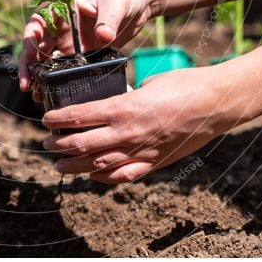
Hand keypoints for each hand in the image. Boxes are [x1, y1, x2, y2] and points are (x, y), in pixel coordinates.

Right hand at [18, 0, 153, 97]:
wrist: (140, 2)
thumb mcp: (115, 4)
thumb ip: (108, 19)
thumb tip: (103, 36)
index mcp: (64, 9)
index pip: (40, 21)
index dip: (31, 37)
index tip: (30, 54)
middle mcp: (63, 26)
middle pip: (38, 45)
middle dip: (29, 64)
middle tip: (26, 83)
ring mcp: (72, 41)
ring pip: (48, 59)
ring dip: (40, 75)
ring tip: (36, 94)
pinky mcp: (83, 54)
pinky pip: (67, 68)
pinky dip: (59, 80)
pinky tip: (54, 93)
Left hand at [41, 65, 256, 183]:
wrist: (215, 104)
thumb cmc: (183, 86)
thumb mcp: (148, 83)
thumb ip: (126, 97)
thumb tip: (112, 100)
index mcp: (124, 108)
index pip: (80, 116)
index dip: (59, 119)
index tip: (45, 119)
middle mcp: (128, 133)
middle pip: (83, 144)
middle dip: (60, 145)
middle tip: (47, 144)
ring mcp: (141, 151)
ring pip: (99, 164)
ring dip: (76, 165)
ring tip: (60, 165)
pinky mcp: (154, 162)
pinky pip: (124, 175)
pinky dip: (105, 177)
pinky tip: (95, 176)